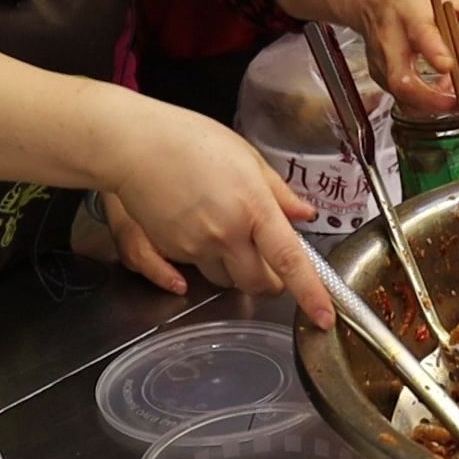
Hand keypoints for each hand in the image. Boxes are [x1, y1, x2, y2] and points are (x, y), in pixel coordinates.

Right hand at [105, 102, 334, 327]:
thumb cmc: (192, 141)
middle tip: (273, 262)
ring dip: (238, 270)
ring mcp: (197, 246)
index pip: (289, 261)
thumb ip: (279, 192)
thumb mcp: (247, 157)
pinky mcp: (174, 252)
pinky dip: (209, 258)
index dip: (310, 293)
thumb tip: (304, 215)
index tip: (323, 316)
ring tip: (231, 233)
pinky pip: (200, 269)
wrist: (136, 146)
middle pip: (258, 283)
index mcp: (253, 207)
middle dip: (271, 281)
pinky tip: (202, 226)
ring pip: (228, 280)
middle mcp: (226, 233)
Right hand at [328, 0, 458, 112]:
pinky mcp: (380, 75)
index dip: (434, 52)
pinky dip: (422, 101)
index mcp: (410, 13)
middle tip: (456, 102)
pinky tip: (439, 92)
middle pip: (401, 78)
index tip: (449, 66)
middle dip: (429, 98)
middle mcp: (392, 39)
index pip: (421, 34)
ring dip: (428, 103)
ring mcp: (383, 61)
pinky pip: (400, 95)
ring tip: (454, 97)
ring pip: (399, 93)